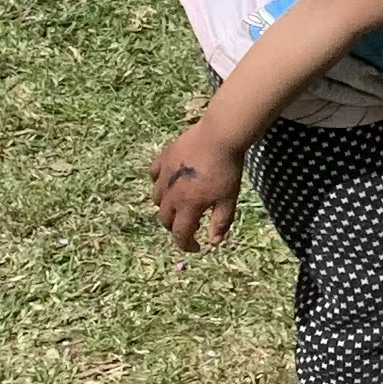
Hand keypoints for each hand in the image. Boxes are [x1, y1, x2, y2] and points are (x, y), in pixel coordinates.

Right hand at [154, 128, 242, 249]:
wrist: (219, 136)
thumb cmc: (227, 169)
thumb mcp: (229, 198)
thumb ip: (220, 221)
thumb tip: (214, 242)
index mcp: (187, 206)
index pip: (180, 234)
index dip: (187, 245)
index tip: (197, 247)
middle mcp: (171, 194)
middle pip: (165, 219)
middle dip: (176, 227)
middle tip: (190, 226)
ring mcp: (164, 175)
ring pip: (156, 198)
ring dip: (166, 207)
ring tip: (180, 204)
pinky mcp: (163, 158)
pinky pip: (153, 175)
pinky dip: (158, 182)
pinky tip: (168, 182)